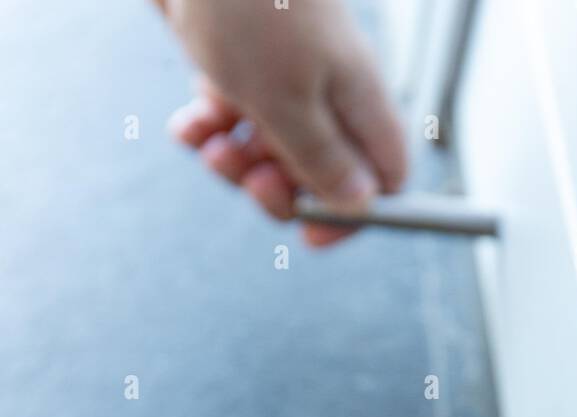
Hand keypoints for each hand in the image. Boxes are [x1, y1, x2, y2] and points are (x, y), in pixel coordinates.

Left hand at [158, 0, 407, 241]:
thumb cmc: (248, 2)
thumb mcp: (287, 101)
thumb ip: (323, 160)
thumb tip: (361, 205)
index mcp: (357, 99)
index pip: (383, 176)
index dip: (354, 213)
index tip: (311, 232)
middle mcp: (327, 90)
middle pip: (320, 173)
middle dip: (280, 189)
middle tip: (249, 179)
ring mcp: (283, 74)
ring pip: (270, 149)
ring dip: (237, 164)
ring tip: (210, 147)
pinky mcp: (240, 61)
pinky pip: (233, 118)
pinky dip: (210, 130)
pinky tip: (190, 123)